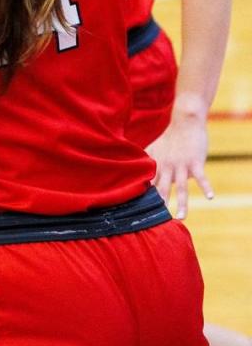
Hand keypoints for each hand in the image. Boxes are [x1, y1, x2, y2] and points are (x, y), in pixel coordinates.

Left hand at [147, 101, 212, 219]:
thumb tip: (133, 173)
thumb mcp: (153, 149)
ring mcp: (182, 165)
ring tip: (181, 217)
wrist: (185, 122)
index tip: (141, 214)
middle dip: (160, 205)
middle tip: (157, 222)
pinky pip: (202, 177)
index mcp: (157, 167)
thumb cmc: (169, 138)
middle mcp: (167, 168)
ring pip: (181, 187)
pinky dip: (206, 187)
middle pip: (163, 190)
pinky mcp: (195, 162)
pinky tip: (210, 197)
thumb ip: (145, 162)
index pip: (150, 186)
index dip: (146, 200)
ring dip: (182, 203)